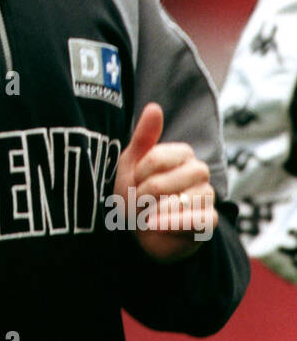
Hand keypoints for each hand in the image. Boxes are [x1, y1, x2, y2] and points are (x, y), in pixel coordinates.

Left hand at [113, 102, 217, 261]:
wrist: (141, 233)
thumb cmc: (136, 193)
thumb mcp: (132, 163)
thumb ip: (144, 136)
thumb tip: (154, 107)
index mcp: (183, 154)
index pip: (155, 158)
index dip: (138, 174)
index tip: (135, 181)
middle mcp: (199, 172)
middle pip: (160, 183)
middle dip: (141, 197)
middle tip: (139, 202)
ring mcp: (207, 196)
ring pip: (174, 203)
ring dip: (152, 213)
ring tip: (147, 215)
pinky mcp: (209, 221)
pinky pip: (193, 220)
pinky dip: (170, 224)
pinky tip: (155, 225)